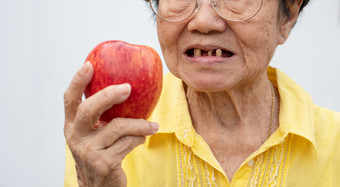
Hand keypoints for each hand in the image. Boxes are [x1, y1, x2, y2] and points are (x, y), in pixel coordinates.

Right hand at [63, 62, 158, 186]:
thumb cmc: (101, 153)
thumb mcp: (95, 135)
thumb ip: (103, 116)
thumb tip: (128, 87)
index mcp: (72, 126)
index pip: (69, 100)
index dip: (77, 81)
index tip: (89, 65)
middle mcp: (75, 137)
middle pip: (89, 109)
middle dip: (109, 95)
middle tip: (128, 88)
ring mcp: (88, 151)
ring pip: (118, 127)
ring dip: (140, 124)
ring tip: (152, 125)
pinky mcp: (103, 163)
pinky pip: (128, 142)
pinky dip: (140, 138)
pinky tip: (143, 138)